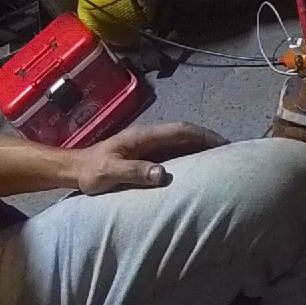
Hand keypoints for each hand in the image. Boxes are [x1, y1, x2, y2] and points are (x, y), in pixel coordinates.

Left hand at [74, 122, 227, 194]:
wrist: (74, 170)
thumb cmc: (91, 171)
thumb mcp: (109, 173)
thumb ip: (134, 172)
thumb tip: (162, 173)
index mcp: (143, 136)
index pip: (179, 131)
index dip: (202, 135)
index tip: (223, 143)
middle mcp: (149, 137)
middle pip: (185, 133)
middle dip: (208, 139)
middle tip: (231, 152)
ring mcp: (148, 145)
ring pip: (181, 142)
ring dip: (201, 147)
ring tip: (221, 160)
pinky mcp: (147, 155)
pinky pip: (174, 152)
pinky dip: (190, 156)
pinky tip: (199, 168)